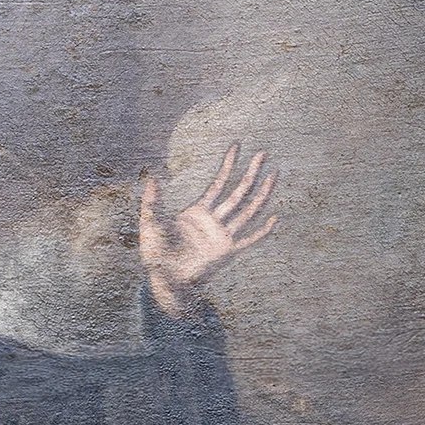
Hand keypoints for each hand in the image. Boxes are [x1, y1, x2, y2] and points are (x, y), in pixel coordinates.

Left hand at [140, 145, 277, 316]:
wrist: (163, 278)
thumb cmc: (156, 252)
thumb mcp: (150, 224)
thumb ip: (152, 203)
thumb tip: (152, 179)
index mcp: (198, 212)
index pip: (218, 184)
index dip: (227, 165)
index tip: (236, 146)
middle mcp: (214, 221)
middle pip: (238, 192)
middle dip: (250, 172)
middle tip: (263, 153)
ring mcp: (222, 236)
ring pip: (248, 210)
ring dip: (261, 193)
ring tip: (274, 175)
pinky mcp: (226, 252)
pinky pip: (248, 240)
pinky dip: (262, 231)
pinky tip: (274, 219)